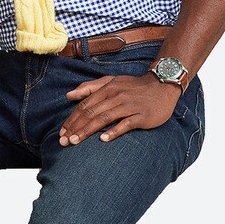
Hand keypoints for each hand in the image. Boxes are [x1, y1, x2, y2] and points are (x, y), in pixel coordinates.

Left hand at [59, 71, 181, 145]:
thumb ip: (89, 87)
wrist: (163, 85)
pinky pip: (126, 124)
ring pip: (104, 118)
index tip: (61, 133)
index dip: (72, 119)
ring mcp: (129, 105)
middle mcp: (116, 96)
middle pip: (91, 113)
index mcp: (107, 89)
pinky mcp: (142, 115)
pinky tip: (103, 139)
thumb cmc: (133, 86)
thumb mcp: (111, 81)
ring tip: (75, 142)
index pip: (84, 105)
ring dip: (88, 131)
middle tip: (63, 142)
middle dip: (75, 128)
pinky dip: (114, 131)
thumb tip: (68, 95)